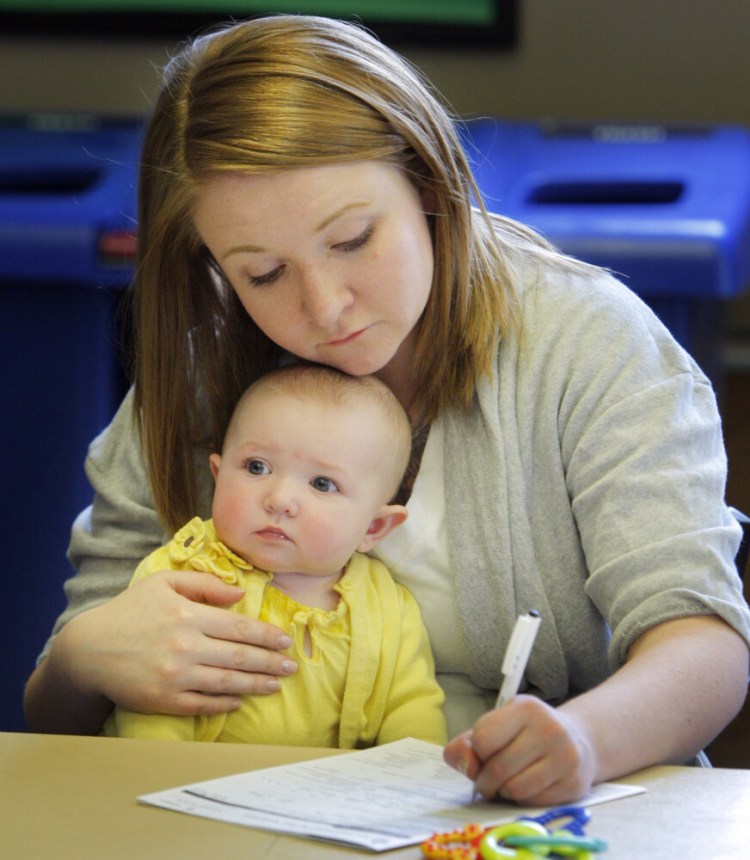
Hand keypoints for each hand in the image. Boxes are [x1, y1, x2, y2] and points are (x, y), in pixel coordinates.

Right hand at [57, 570, 296, 716]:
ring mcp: (176, 676)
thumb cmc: (129, 612)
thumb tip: (239, 594)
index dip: (266, 635)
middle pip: (240, 656)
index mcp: (188, 616)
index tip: (285, 641)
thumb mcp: (163, 583)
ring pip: (227, 682)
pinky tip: (241, 700)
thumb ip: (204, 583)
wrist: (88, 650)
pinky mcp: (164, 700)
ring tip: (276, 684)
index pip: (239, 628)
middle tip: (292, 666)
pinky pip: (203, 704)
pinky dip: (226, 703)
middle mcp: (185, 647)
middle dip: (270, 662)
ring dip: (256, 684)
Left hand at [443, 695, 595, 805]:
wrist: (577, 740)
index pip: (483, 738)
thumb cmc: (525, 734)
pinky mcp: (574, 782)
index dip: (476, 753)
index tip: (481, 756)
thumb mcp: (495, 726)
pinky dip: (522, 801)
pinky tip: (526, 787)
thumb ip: (467, 744)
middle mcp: (549, 728)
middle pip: (498, 768)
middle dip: (485, 781)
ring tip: (506, 783)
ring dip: (503, 793)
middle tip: (486, 781)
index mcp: (525, 707)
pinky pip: (533, 802)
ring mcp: (565, 756)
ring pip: (515, 789)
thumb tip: (467, 767)